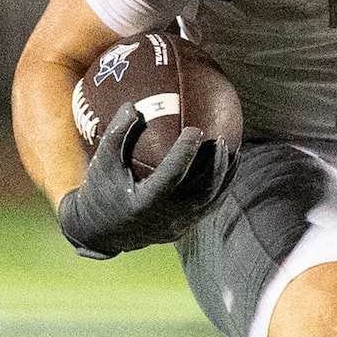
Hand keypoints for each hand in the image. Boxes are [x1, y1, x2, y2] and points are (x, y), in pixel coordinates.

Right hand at [55, 103, 233, 258]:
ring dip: (225, 176)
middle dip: (216, 165)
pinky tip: (227, 169)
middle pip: (202, 191)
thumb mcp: (102, 163)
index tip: (196, 129)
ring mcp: (177, 226)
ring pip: (211, 201)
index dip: (185, 152)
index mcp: (144, 202)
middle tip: (221, 140)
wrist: (101, 231)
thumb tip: (132, 105)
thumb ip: (117, 134)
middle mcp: (165, 217)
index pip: (171, 175)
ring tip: (235, 151)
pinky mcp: (183, 229)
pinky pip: (209, 207)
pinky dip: (221, 188)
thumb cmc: (101, 190)